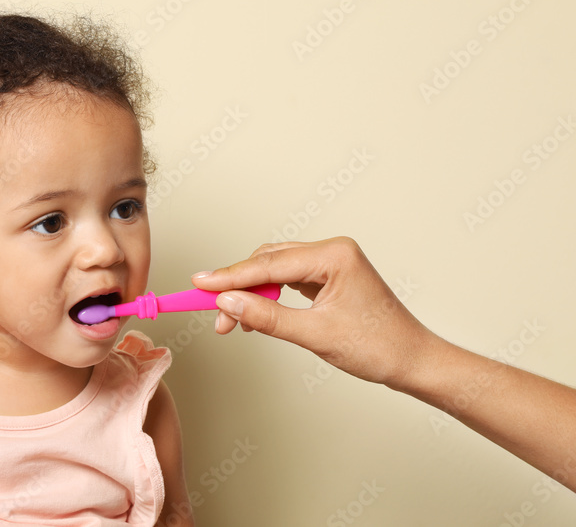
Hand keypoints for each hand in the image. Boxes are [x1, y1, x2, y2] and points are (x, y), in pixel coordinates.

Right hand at [192, 237, 442, 389]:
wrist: (413, 361)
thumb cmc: (378, 347)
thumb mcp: (315, 335)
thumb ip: (267, 317)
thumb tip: (227, 305)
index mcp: (334, 255)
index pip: (269, 264)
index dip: (230, 276)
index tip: (199, 284)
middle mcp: (332, 251)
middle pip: (268, 262)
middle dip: (238, 287)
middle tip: (211, 311)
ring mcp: (331, 263)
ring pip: (275, 270)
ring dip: (251, 293)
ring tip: (231, 321)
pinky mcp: (328, 277)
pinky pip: (287, 280)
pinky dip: (268, 296)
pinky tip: (255, 315)